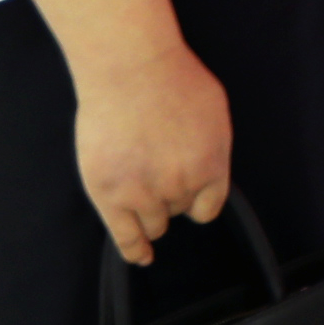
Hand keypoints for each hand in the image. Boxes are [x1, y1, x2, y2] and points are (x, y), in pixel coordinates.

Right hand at [76, 42, 232, 267]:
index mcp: (210, 167)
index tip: (191, 196)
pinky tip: (141, 255)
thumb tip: (207, 170)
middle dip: (172, 193)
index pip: (208, 206)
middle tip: (157, 166)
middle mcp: (179, 187)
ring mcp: (142, 194)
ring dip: (151, 210)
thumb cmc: (174, 81)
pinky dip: (134, 249)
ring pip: (154, 223)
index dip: (199, 200)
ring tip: (143, 186)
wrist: (130, 70)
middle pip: (178, 209)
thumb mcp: (215, 113)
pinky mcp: (108, 195)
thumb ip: (212, 149)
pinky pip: (126, 236)